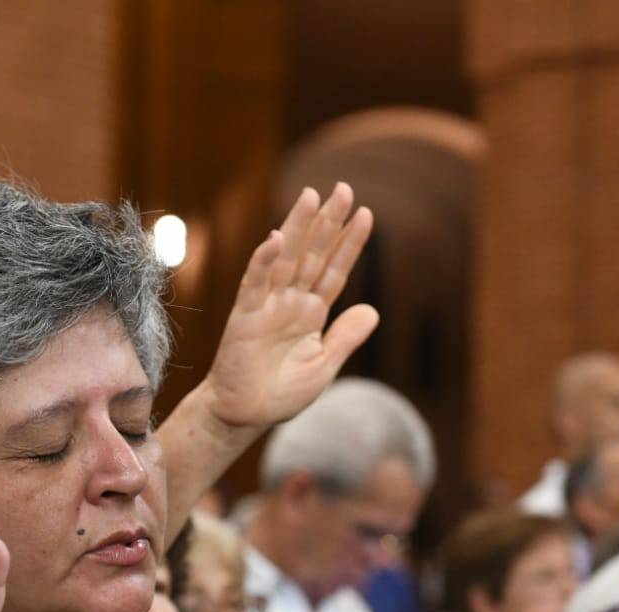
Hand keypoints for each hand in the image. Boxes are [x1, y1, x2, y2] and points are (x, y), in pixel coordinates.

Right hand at [197, 183, 377, 432]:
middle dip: (327, 222)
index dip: (349, 243)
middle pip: (312, 254)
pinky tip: (275, 237)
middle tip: (343, 189)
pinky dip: (264, 261)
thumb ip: (345, 337)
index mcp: (311, 311)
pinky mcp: (245, 316)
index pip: (334, 270)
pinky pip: (255, 283)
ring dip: (298, 228)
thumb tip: (373, 310)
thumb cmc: (281, 394)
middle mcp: (290, 301)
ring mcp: (267, 305)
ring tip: (312, 196)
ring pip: (286, 259)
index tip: (366, 214)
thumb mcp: (324, 366)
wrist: (245, 415)